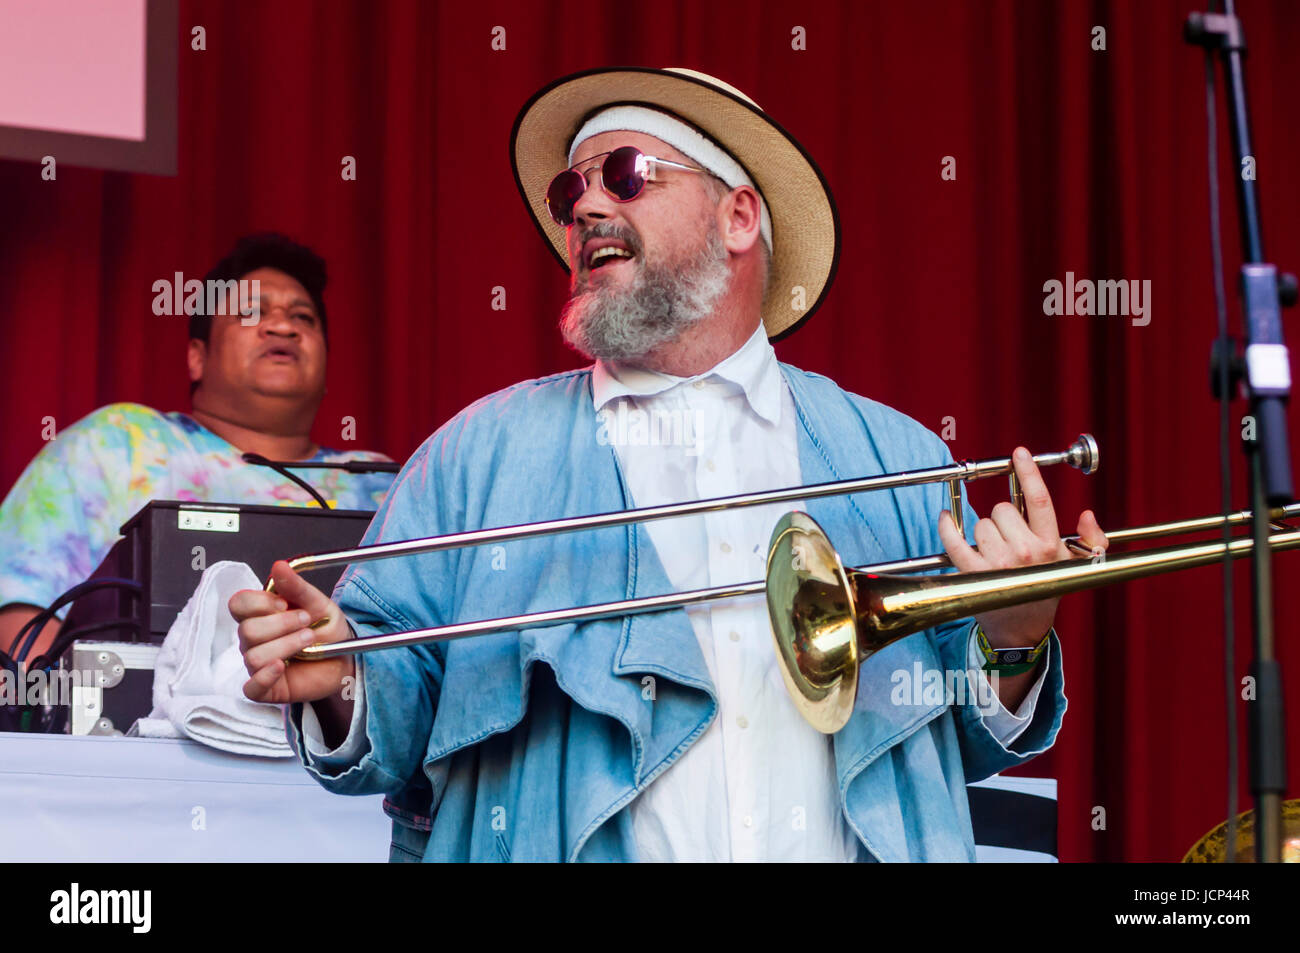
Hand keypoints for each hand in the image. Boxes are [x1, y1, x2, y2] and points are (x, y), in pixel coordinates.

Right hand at [228, 560, 355, 703]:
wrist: (348, 656)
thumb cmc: (327, 628)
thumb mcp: (317, 603)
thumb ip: (296, 586)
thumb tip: (279, 566)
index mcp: (260, 614)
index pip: (239, 604)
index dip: (260, 603)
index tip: (286, 604)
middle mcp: (253, 639)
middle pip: (247, 631)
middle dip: (281, 625)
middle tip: (307, 622)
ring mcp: (257, 664)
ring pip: (253, 656)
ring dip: (285, 646)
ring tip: (309, 641)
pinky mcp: (266, 688)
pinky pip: (251, 687)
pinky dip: (265, 676)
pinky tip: (283, 666)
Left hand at [937, 446, 1108, 648]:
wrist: (1023, 627)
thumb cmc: (1048, 588)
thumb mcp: (1076, 564)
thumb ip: (1091, 539)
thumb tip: (1087, 514)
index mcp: (1050, 545)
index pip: (1040, 500)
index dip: (1029, 472)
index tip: (1019, 453)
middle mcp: (1025, 553)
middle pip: (1004, 509)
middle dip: (1004, 517)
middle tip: (1010, 534)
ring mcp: (998, 564)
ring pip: (980, 523)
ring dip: (984, 530)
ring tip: (995, 548)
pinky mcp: (974, 574)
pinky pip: (954, 540)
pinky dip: (946, 526)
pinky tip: (945, 517)